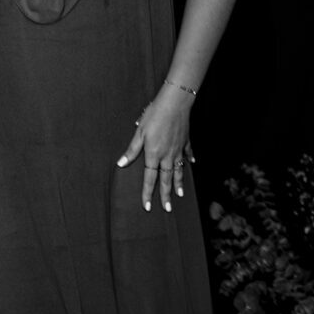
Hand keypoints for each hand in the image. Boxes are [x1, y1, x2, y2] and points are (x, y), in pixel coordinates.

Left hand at [116, 83, 193, 211]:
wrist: (175, 104)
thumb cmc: (154, 115)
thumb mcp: (139, 132)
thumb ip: (131, 150)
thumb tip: (121, 164)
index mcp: (153, 154)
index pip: (149, 178)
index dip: (148, 193)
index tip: (148, 206)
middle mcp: (167, 156)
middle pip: (166, 179)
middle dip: (166, 195)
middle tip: (168, 209)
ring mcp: (178, 149)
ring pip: (178, 171)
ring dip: (179, 183)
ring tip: (180, 195)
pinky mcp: (185, 142)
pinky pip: (187, 154)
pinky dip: (189, 160)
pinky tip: (192, 164)